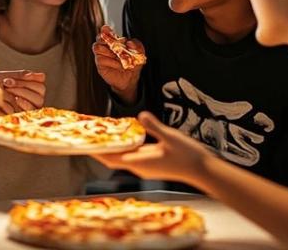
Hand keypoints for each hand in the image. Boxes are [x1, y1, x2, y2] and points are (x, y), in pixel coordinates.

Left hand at [0, 70, 45, 111]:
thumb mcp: (4, 77)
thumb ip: (18, 75)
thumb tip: (31, 73)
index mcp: (30, 84)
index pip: (41, 78)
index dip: (34, 76)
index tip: (24, 74)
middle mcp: (33, 96)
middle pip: (40, 89)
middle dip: (24, 84)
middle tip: (8, 82)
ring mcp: (30, 107)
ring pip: (38, 99)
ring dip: (23, 92)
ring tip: (8, 90)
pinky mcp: (26, 117)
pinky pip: (32, 110)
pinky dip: (24, 103)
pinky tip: (15, 99)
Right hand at [92, 25, 144, 103]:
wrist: (131, 78)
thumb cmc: (133, 63)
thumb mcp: (139, 53)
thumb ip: (137, 46)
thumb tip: (129, 42)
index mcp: (115, 40)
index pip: (106, 31)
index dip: (105, 30)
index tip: (107, 30)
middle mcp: (106, 46)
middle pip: (98, 37)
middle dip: (105, 39)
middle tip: (115, 45)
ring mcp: (101, 55)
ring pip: (97, 47)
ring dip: (109, 51)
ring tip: (119, 57)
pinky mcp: (100, 64)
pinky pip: (100, 59)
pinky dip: (111, 62)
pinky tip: (119, 65)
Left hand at [93, 112, 209, 184]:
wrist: (203, 170)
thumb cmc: (188, 155)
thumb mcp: (170, 137)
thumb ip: (154, 126)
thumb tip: (141, 116)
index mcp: (140, 162)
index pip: (112, 159)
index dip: (97, 153)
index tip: (85, 146)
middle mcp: (140, 167)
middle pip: (114, 158)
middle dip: (101, 149)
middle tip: (90, 138)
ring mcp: (145, 167)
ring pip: (122, 157)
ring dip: (112, 148)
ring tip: (104, 135)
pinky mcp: (151, 164)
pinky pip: (132, 156)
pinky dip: (125, 147)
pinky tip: (126, 137)